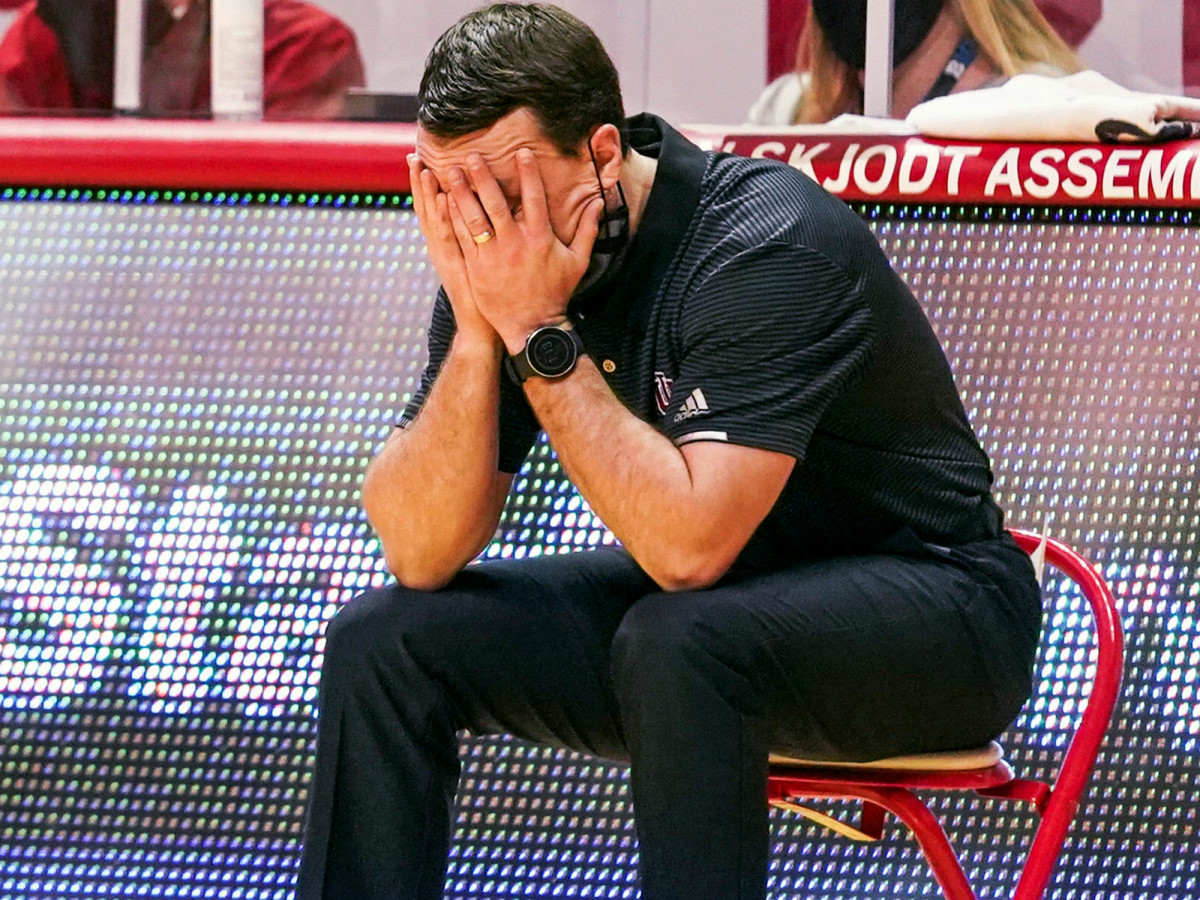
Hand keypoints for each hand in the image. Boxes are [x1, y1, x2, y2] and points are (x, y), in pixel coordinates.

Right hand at [408, 153, 497, 348]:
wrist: (479, 329)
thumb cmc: (484, 296)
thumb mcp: (473, 262)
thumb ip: (472, 239)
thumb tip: (478, 217)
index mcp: (443, 247)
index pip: (430, 211)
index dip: (422, 188)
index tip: (419, 162)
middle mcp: (440, 250)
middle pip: (426, 212)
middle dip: (418, 185)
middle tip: (413, 157)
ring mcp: (447, 259)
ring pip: (434, 222)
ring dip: (428, 196)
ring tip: (424, 170)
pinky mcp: (457, 268)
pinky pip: (451, 238)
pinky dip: (445, 219)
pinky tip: (444, 199)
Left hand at [444, 149, 603, 353]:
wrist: (533, 328)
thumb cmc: (556, 293)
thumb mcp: (577, 261)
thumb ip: (587, 230)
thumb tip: (598, 203)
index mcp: (540, 238)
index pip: (534, 197)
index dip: (528, 172)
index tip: (521, 152)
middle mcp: (515, 243)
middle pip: (496, 202)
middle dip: (483, 176)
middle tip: (473, 155)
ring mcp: (493, 255)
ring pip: (473, 217)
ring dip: (461, 192)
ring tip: (451, 172)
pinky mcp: (477, 268)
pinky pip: (462, 238)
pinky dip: (453, 218)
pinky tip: (444, 202)